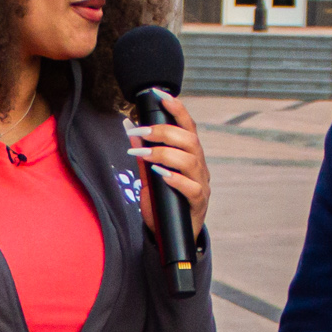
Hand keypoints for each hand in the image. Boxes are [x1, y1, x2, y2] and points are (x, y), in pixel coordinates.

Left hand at [131, 96, 211, 242]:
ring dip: (165, 153)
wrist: (172, 235)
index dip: (177, 109)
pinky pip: (192, 187)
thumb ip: (143, 156)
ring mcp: (201, 184)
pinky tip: (161, 175)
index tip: (161, 95)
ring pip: (191, 160)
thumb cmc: (164, 203)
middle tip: (141, 132)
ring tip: (145, 155)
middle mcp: (199, 166)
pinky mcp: (199, 203)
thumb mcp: (149, 178)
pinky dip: (176, 179)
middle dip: (164, 132)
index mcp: (190, 155)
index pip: (187, 126)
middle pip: (189, 140)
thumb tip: (130, 131)